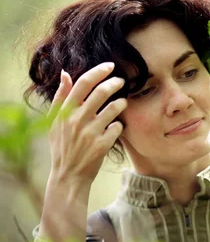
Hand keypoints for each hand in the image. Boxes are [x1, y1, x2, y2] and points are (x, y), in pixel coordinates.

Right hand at [47, 62, 126, 185]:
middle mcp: (77, 120)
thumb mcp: (55, 122)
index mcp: (64, 112)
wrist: (68, 175)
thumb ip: (61, 98)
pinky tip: (117, 126)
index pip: (82, 83)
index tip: (110, 66)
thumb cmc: (63, 146)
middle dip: (115, 83)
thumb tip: (66, 73)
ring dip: (121, 103)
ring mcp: (90, 133)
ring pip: (113, 108)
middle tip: (121, 81)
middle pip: (101, 92)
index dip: (98, 71)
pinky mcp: (102, 145)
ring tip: (123, 104)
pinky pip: (118, 127)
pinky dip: (120, 124)